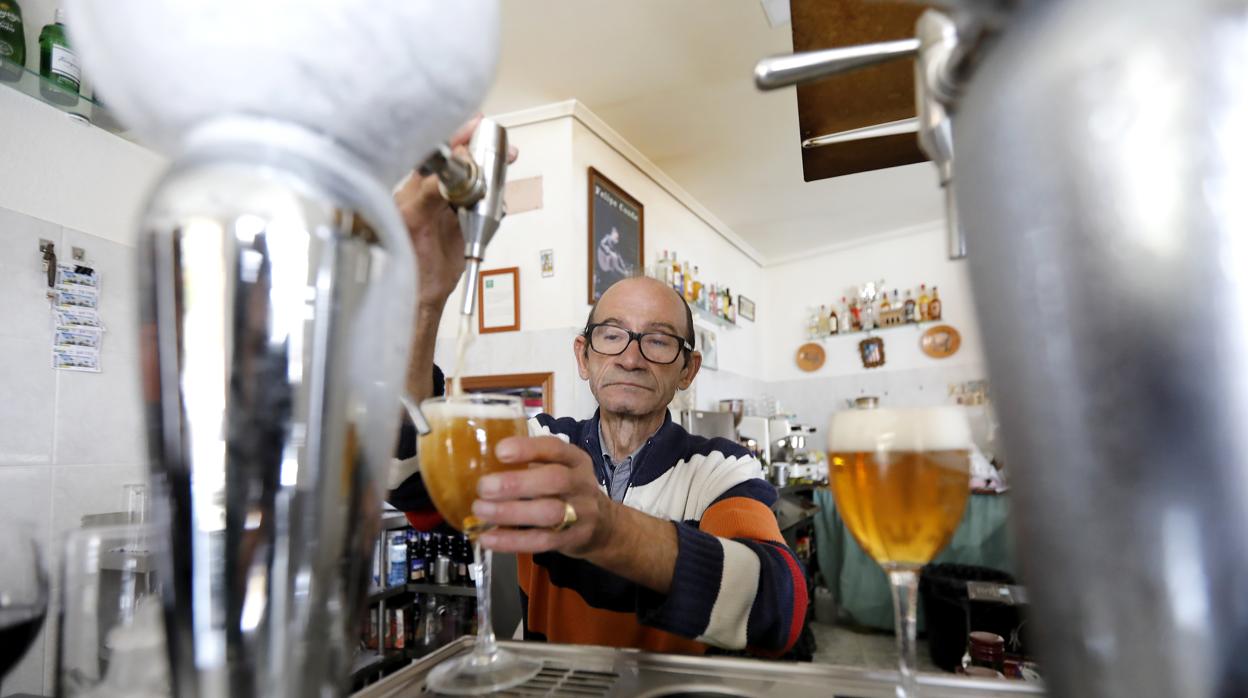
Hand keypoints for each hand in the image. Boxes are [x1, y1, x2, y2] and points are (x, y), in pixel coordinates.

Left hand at [394, 114, 519, 308]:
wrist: (420, 294)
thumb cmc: (403, 260)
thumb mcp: (413, 220)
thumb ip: (430, 191)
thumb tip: (454, 167)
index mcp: (413, 187)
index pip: (438, 153)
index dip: (458, 136)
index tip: (476, 125)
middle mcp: (431, 192)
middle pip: (461, 162)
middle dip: (481, 151)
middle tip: (500, 149)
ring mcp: (448, 207)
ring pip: (475, 180)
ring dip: (491, 175)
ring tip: (505, 168)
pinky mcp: (462, 222)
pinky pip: (482, 203)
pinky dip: (494, 200)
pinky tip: (497, 201)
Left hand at [471, 436, 615, 557]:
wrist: (603, 527)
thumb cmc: (568, 491)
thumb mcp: (560, 469)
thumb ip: (531, 465)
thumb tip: (480, 463)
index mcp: (575, 460)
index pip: (554, 448)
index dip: (528, 448)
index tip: (500, 451)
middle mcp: (580, 483)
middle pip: (554, 480)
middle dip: (516, 483)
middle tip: (483, 487)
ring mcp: (580, 513)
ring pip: (549, 512)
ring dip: (511, 512)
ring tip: (481, 510)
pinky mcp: (571, 539)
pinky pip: (541, 541)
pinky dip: (512, 541)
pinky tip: (487, 538)